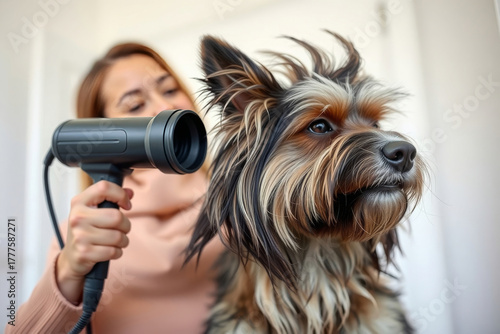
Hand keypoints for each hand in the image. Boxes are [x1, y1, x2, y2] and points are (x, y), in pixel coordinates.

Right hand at [56, 181, 132, 303]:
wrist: (71, 258)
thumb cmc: (86, 231)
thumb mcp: (94, 211)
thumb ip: (112, 199)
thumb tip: (130, 192)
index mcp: (79, 202)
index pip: (104, 187)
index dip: (121, 195)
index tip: (126, 205)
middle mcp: (77, 217)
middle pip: (117, 217)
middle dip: (126, 225)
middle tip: (121, 229)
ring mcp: (80, 236)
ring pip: (118, 236)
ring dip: (123, 241)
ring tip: (115, 241)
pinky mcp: (84, 253)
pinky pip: (114, 251)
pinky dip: (117, 252)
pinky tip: (110, 251)